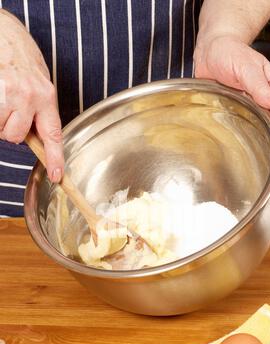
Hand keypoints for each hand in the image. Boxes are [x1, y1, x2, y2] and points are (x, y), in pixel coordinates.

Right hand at [0, 11, 63, 181]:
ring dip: (0, 119)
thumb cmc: (23, 60)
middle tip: (12, 107)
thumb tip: (39, 139)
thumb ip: (41, 111)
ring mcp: (9, 94)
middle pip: (18, 137)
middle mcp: (30, 96)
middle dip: (13, 127)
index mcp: (47, 96)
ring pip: (3, 130)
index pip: (53, 135)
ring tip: (4, 98)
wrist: (5, 34)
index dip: (55, 159)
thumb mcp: (41, 85)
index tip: (57, 177)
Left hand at [194, 35, 269, 170]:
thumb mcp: (246, 67)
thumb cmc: (230, 52)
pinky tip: (255, 151)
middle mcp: (266, 97)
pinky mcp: (240, 109)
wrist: (212, 50)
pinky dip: (256, 139)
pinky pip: (250, 126)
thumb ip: (260, 87)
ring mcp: (253, 105)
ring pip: (267, 128)